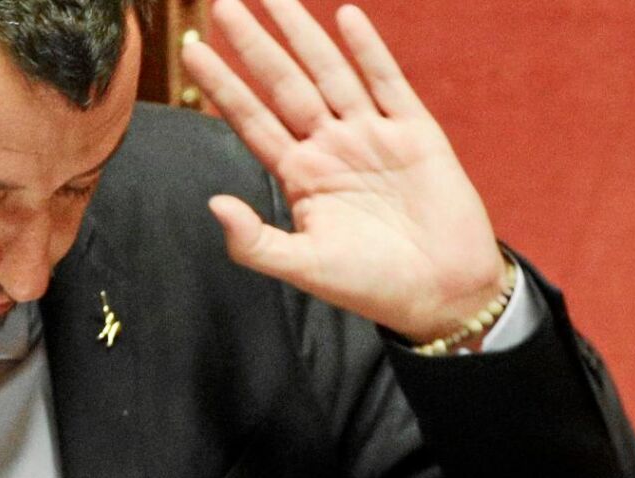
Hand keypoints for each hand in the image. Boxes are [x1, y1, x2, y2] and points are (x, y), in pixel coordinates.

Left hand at [181, 0, 505, 341]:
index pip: (252, 120)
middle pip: (284, 85)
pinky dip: (368, 51)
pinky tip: (347, 18)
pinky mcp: (414, 131)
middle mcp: (331, 146)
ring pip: (330, 73)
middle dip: (254, 45)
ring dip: (302, 35)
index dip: (223, 86)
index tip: (192, 50)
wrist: (443, 291)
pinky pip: (387, 82)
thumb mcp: (306, 268)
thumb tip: (214, 204)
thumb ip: (256, 242)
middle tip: (222, 3)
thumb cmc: (372, 285)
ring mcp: (372, 134)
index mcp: (301, 176)